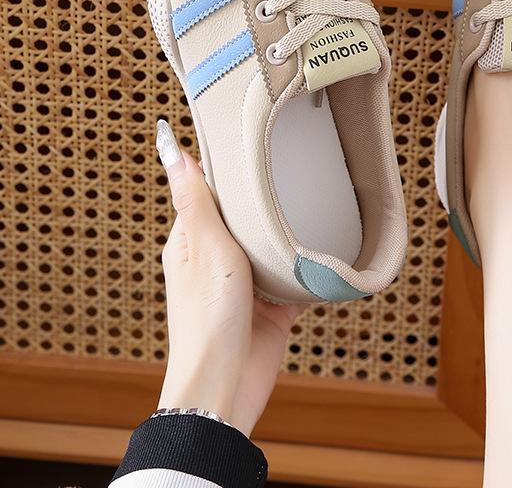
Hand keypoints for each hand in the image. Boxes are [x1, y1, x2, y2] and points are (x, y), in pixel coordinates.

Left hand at [155, 120, 300, 435]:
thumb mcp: (205, 250)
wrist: (228, 385)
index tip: (249, 140)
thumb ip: (197, 203)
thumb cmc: (207, 320)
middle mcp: (218, 259)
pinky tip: (325, 246)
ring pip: (271, 243)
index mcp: (191, 243)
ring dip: (287, 231)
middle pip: (243, 216)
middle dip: (264, 198)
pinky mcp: (273, 304)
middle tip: (293, 165)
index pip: (206, 192)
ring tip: (314, 199)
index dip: (225, 169)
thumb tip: (172, 151)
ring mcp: (247, 282)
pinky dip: (306, 264)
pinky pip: (293, 275)